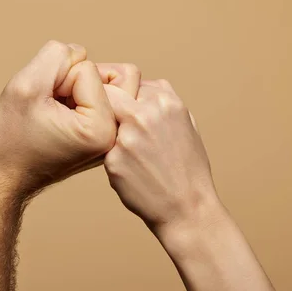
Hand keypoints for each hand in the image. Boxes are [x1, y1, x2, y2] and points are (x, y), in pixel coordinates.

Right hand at [0, 40, 116, 199]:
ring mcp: (112, 138)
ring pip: (109, 81)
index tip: (40, 110)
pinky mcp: (104, 136)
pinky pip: (102, 96)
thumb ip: (58, 55)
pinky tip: (60, 118)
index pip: (87, 68)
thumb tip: (80, 53)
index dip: (55, 80)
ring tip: (56, 113)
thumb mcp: (25, 85)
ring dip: (79, 87)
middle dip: (76, 80)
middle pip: (114, 73)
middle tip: (51, 109)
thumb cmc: (6, 139)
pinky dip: (80, 97)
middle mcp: (115, 137)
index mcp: (101, 129)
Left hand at [103, 79, 219, 232]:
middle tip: (111, 121)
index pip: (131, 82)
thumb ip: (162, 102)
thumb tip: (138, 86)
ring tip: (131, 152)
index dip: (125, 96)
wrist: (188, 208)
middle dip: (108, 105)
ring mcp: (126, 137)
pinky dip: (113, 157)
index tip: (125, 108)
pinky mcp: (112, 160)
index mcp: (166, 102)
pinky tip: (131, 170)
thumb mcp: (187, 124)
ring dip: (109, 131)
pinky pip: (103, 149)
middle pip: (109, 93)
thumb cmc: (188, 167)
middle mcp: (145, 115)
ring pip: (103, 121)